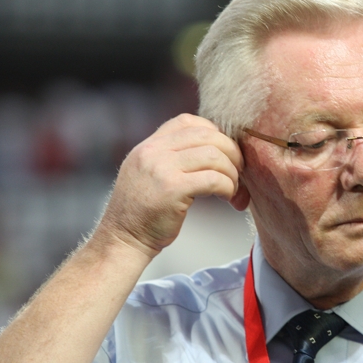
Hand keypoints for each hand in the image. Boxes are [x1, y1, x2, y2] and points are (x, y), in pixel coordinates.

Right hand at [95, 114, 249, 256]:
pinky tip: (228, 198)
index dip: (213, 133)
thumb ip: (171, 158)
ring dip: (232, 173)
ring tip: (233, 190)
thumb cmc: (143, 213)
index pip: (187, 121)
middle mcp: (152, 151)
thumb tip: (215, 149)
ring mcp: (161, 168)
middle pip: (207, 135)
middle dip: (232, 152)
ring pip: (214, 155)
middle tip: (239, 172)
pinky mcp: (172, 189)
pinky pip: (213, 179)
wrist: (122, 241)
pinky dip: (228, 187)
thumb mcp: (148, 174)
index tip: (224, 153)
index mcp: (148, 146)